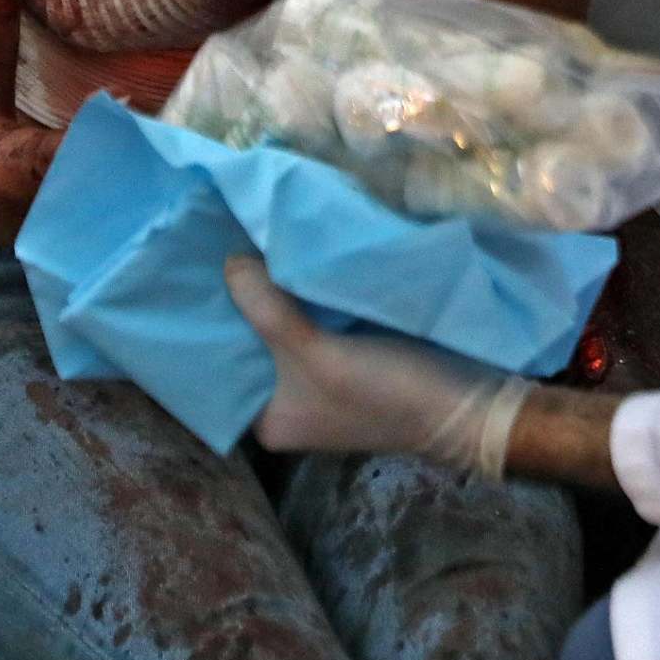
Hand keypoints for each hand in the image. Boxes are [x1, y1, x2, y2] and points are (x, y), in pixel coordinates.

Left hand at [226, 257, 530, 475]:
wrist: (470, 403)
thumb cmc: (386, 392)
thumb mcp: (319, 355)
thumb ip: (268, 310)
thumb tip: (229, 262)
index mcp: (268, 420)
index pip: (217, 370)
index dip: (205, 324)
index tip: (189, 275)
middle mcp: (287, 401)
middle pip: (250, 343)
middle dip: (241, 300)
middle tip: (218, 244)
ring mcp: (319, 377)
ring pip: (281, 327)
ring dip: (274, 290)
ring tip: (249, 239)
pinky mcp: (350, 354)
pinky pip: (312, 319)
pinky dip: (305, 292)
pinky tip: (295, 254)